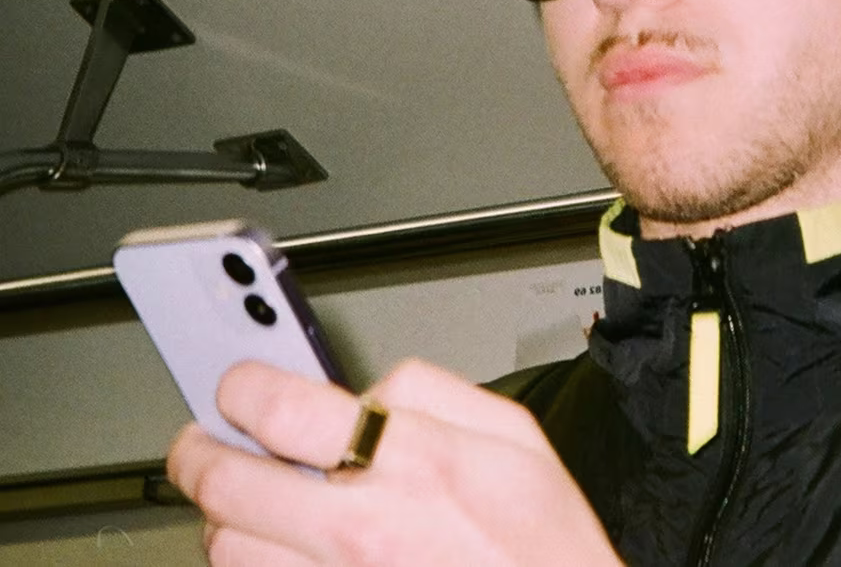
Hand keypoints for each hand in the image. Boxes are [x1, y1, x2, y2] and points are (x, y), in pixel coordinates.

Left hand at [168, 358, 621, 565]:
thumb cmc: (545, 543)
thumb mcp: (515, 434)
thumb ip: (431, 390)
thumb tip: (364, 389)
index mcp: (411, 461)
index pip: (279, 409)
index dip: (241, 387)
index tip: (239, 387)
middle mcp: (363, 527)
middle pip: (227, 483)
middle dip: (198, 453)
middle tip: (201, 443)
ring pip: (228, 548)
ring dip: (228, 518)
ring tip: (251, 503)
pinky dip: (261, 563)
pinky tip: (286, 549)